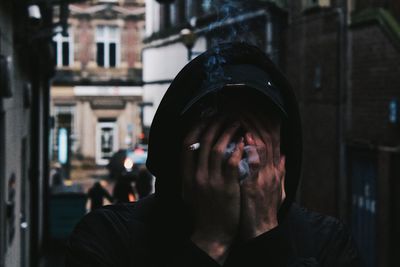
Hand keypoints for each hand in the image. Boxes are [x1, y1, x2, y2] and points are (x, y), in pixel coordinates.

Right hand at [181, 118, 244, 263]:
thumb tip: (192, 152)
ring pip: (218, 148)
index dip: (196, 127)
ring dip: (228, 132)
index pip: (187, 144)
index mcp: (186, 175)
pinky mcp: (227, 187)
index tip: (204, 117)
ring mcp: (212, 181)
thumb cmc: (203, 211)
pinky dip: (238, 149)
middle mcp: (196, 176)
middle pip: (203, 141)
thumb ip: (189, 172)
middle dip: (214, 124)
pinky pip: (232, 162)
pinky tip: (244, 141)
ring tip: (237, 123)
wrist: (213, 233)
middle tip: (224, 115)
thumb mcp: (189, 191)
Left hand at [239, 116, 285, 239]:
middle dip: (260, 118)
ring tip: (244, 112)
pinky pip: (254, 165)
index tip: (260, 106)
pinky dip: (251, 150)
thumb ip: (280, 171)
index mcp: (275, 168)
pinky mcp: (254, 186)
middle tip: (248, 104)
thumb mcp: (277, 188)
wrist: (262, 230)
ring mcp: (264, 177)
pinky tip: (244, 137)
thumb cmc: (265, 209)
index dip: (269, 121)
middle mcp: (273, 170)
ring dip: (254, 128)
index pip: (275, 138)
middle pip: (270, 138)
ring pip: (264, 147)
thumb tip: (283, 156)